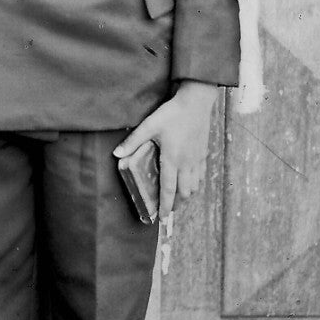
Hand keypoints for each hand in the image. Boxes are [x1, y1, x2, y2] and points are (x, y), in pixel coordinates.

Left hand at [114, 81, 217, 216]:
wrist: (197, 101)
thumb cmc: (172, 113)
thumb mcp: (149, 125)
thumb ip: (133, 141)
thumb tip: (117, 154)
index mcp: (172, 159)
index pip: (168, 189)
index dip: (165, 206)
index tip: (162, 218)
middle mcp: (187, 163)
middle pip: (184, 193)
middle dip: (176, 204)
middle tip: (167, 210)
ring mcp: (197, 159)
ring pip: (194, 187)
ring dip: (186, 195)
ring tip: (176, 198)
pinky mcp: (203, 154)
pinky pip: (200, 176)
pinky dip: (194, 184)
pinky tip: (188, 183)